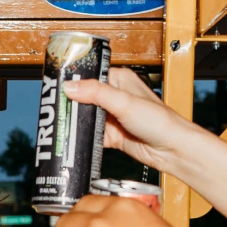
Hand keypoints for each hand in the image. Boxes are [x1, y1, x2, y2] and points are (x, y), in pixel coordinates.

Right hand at [61, 67, 214, 176]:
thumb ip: (95, 93)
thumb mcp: (124, 102)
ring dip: (76, 123)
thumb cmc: (159, 121)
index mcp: (119, 80)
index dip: (73, 82)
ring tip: (59, 125)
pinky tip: (72, 140)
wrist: (172, 149)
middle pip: (84, 99)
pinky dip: (82, 138)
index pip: (90, 77)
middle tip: (54, 110)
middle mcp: (115, 97)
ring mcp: (113, 117)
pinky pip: (91, 136)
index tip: (56, 88)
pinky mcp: (112, 136)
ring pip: (86, 118)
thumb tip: (70, 86)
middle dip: (70, 105)